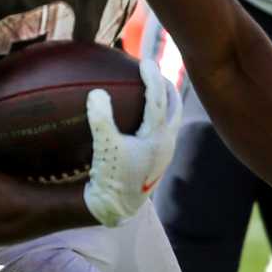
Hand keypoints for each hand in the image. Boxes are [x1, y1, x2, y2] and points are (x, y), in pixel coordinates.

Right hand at [82, 59, 179, 228]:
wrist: (116, 210)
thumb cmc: (110, 178)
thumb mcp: (103, 147)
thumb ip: (101, 119)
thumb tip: (97, 92)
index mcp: (158, 137)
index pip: (158, 99)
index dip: (152, 77)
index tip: (145, 61)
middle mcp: (167, 144)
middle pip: (174, 108)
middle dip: (168, 88)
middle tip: (158, 72)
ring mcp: (164, 155)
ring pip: (171, 121)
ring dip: (166, 104)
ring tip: (156, 92)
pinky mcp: (156, 163)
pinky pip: (162, 132)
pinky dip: (156, 119)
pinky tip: (141, 121)